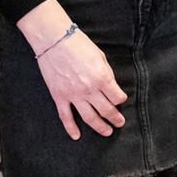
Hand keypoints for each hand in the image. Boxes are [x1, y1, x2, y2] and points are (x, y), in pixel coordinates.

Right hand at [19, 1, 126, 140]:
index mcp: (102, 78)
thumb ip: (106, 74)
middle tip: (120, 122)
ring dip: (100, 127)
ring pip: (89, 118)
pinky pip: (66, 117)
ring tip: (107, 132)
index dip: (121, 99)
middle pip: (106, 110)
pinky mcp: (59, 97)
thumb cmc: (79, 45)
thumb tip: (110, 87)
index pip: (117, 97)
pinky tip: (77, 136)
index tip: (121, 99)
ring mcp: (73, 95)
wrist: (55, 41)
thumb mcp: (100, 56)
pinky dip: (71, 128)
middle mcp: (89, 89)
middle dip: (115, 118)